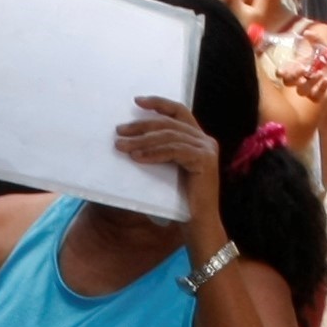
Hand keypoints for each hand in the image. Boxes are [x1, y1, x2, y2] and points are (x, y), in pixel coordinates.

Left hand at [115, 95, 218, 221]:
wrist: (199, 225)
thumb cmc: (181, 202)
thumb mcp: (168, 170)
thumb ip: (160, 152)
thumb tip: (130, 139)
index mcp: (198, 139)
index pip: (179, 111)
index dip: (158, 103)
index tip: (137, 101)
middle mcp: (205, 140)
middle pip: (169, 123)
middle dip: (141, 126)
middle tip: (119, 131)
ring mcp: (207, 149)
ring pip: (169, 137)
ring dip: (142, 141)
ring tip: (121, 146)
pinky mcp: (204, 160)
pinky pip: (174, 151)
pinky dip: (154, 153)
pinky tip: (137, 157)